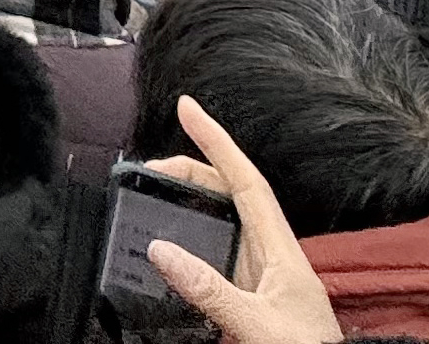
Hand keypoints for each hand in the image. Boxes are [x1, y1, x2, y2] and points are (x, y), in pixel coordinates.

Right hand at [141, 97, 340, 343]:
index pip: (246, 181)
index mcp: (281, 250)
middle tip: (147, 169)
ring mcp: (259, 275)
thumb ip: (211, 290)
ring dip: (187, 202)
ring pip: (220, 222)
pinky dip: (190, 237)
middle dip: (189, 171)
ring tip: (153, 194)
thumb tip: (161, 249)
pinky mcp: (249, 297)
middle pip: (228, 194)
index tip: (188, 107)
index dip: (217, 141)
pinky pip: (214, 253)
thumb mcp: (258, 326)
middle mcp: (270, 254)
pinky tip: (171, 245)